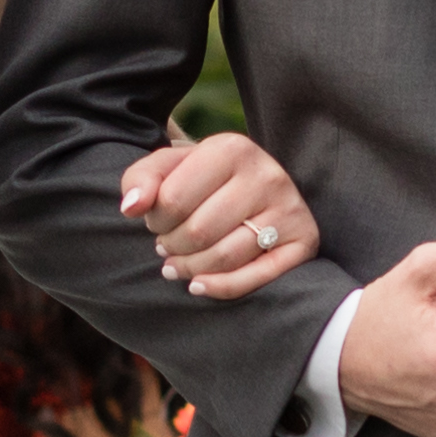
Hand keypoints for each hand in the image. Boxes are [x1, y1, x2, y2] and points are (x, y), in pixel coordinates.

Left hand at [126, 132, 320, 300]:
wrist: (255, 188)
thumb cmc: (202, 180)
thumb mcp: (170, 168)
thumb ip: (141, 179)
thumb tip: (131, 207)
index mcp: (232, 148)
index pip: (172, 200)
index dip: (154, 220)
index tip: (156, 222)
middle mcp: (267, 174)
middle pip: (198, 232)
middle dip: (172, 246)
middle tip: (166, 246)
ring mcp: (289, 209)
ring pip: (225, 257)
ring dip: (191, 269)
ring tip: (178, 265)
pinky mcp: (304, 241)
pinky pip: (257, 278)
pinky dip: (220, 288)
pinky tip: (198, 285)